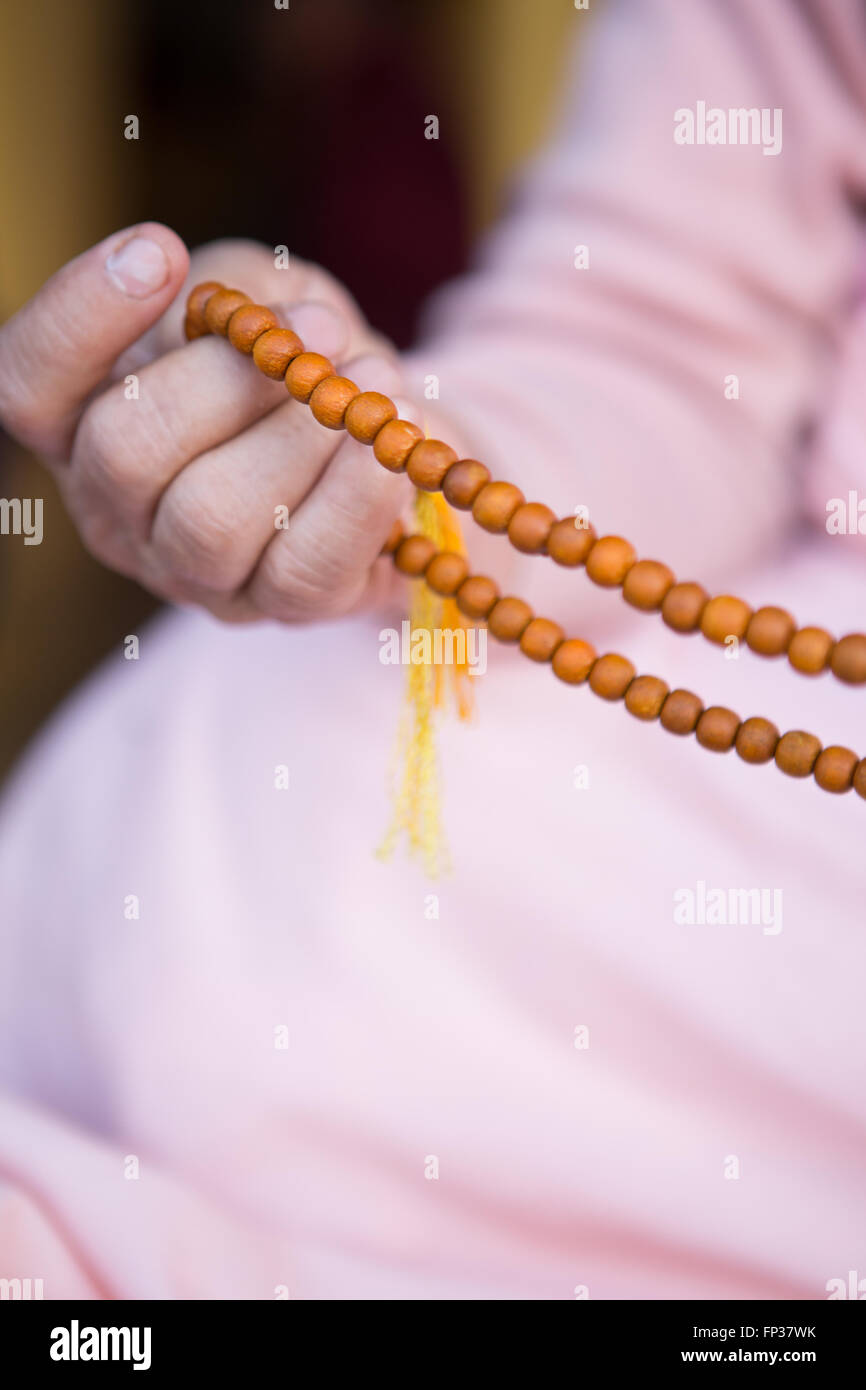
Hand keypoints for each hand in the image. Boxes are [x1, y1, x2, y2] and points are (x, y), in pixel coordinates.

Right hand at [0, 224, 410, 621]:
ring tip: (368, 380)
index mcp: (83, 423)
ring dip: (299, 437)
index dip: (80, 319)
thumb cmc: (302, 358)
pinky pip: (303, 568)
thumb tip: (260, 330)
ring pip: (210, 520)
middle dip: (223, 382)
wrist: (390, 438)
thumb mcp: (260, 296)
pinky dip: (355, 500)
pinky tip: (389, 448)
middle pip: (122, 455)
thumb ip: (236, 295)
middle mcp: (118, 509)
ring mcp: (193, 572)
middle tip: (315, 329)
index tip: (160, 249)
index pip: (29, 385)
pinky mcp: (277, 608)